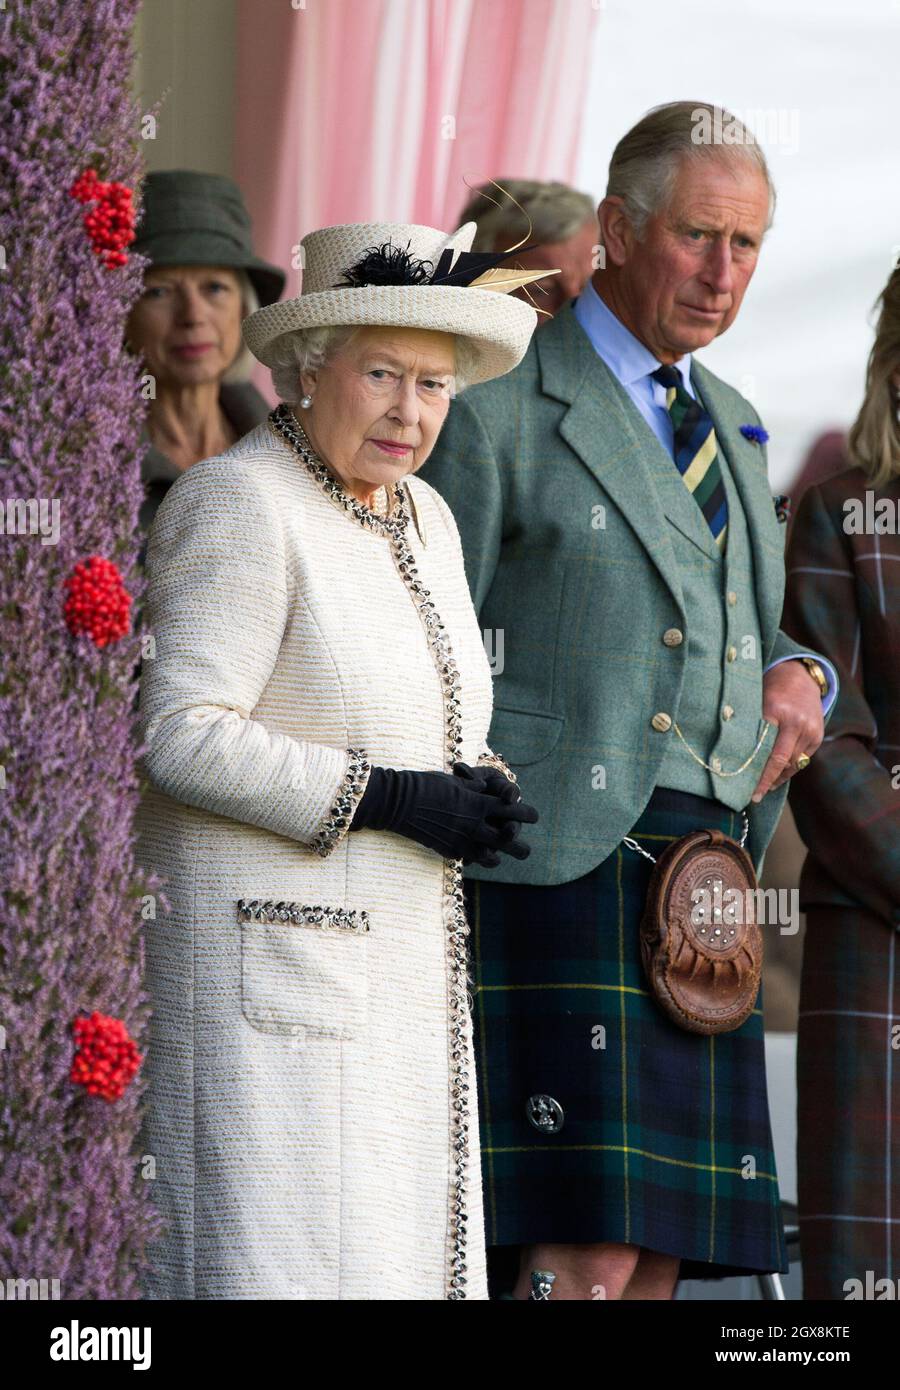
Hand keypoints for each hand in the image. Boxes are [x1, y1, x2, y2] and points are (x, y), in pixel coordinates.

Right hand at [349, 765, 538, 865]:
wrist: (398, 802)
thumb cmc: (426, 784)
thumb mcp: (455, 782)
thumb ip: (475, 788)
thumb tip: (486, 789)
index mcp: (478, 803)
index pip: (512, 810)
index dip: (527, 814)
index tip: (534, 816)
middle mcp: (474, 824)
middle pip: (508, 840)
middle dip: (520, 846)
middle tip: (526, 850)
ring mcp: (461, 840)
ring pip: (490, 858)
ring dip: (497, 857)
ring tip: (499, 858)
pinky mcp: (447, 850)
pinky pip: (468, 859)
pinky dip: (473, 859)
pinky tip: (473, 857)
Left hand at [750, 660, 824, 802]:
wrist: (801, 676)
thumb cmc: (770, 689)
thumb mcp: (757, 701)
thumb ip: (750, 725)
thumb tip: (733, 755)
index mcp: (776, 710)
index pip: (763, 747)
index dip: (754, 769)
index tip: (745, 785)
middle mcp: (796, 721)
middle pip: (780, 760)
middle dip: (766, 781)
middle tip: (754, 796)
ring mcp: (810, 729)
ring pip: (792, 763)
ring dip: (777, 778)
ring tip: (763, 789)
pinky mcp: (817, 736)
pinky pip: (801, 760)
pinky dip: (789, 769)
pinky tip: (776, 777)